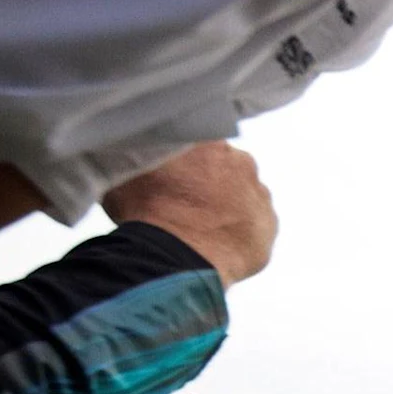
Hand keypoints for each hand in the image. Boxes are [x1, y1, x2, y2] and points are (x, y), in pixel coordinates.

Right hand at [101, 142, 276, 282]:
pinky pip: (254, 227)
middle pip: (223, 169)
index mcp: (206, 139)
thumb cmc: (145, 210)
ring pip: (242, 197)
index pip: (197, 145)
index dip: (184, 165)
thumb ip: (132, 158)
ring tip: (198, 230)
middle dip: (207, 184)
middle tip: (183, 206)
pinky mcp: (269, 226)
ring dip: (225, 209)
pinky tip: (215, 245)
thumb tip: (123, 156)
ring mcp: (259, 193)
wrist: (177, 254)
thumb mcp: (123, 172)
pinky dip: (238, 234)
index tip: (171, 181)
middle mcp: (240, 160)